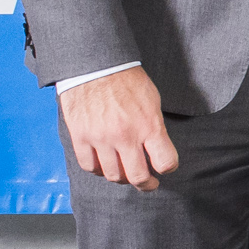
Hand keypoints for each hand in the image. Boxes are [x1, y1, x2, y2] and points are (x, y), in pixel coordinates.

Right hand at [59, 67, 179, 191]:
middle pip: (138, 177)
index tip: (164, 167)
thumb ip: (154, 127)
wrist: (94, 64)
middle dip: (147, 184)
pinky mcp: (81, 136)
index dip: (168, 168)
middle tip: (148, 182)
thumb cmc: (126, 79)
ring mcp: (101, 138)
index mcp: (148, 125)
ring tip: (125, 172)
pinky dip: (97, 169)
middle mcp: (125, 136)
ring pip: (113, 175)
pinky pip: (89, 166)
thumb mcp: (151, 99)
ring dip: (122, 177)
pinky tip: (103, 164)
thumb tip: (155, 149)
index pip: (165, 163)